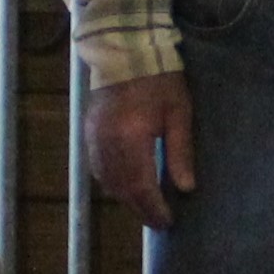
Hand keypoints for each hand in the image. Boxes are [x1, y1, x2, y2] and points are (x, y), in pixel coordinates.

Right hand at [85, 71, 196, 232]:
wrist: (125, 51)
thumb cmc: (159, 79)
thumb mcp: (179, 113)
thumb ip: (180, 152)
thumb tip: (185, 188)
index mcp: (132, 138)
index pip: (142, 187)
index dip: (154, 208)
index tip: (168, 222)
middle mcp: (108, 143)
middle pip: (122, 189)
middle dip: (141, 209)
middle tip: (158, 222)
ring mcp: (94, 139)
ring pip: (107, 182)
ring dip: (126, 199)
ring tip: (145, 208)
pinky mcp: (88, 133)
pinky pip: (98, 169)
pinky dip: (112, 184)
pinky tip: (125, 187)